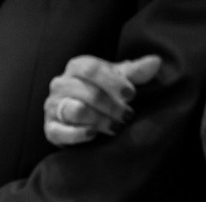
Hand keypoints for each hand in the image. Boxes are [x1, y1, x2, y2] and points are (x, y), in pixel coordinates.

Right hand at [44, 54, 161, 145]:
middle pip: (87, 93)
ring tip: (115, 127)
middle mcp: (60, 84)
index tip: (132, 95)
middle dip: (112, 106)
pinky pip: (61, 131)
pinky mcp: (49, 128)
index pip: (91, 69)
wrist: (81, 117)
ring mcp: (52, 106)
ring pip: (76, 111)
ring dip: (100, 120)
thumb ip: (136, 72)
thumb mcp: (120, 80)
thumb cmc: (103, 93)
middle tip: (127, 116)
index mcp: (76, 67)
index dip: (113, 82)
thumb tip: (156, 62)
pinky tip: (94, 134)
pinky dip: (79, 133)